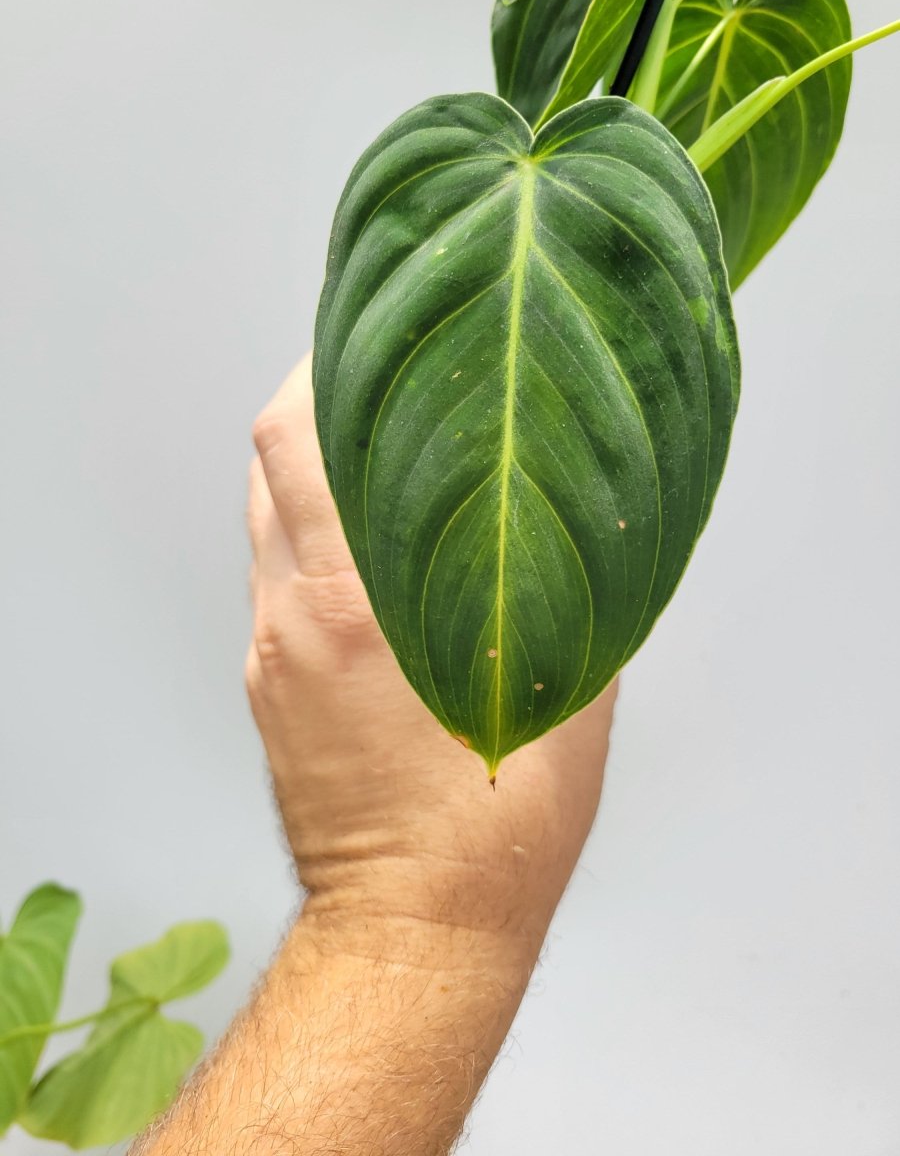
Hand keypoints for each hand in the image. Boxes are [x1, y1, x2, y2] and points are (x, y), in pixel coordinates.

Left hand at [246, 355, 617, 964]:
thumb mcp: (570, 693)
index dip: (322, 370)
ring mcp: (269, 649)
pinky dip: (304, 538)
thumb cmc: (498, 824)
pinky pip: (271, 577)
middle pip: (265, 463)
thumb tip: (577, 521)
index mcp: (365, 601)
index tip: (369, 336)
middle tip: (379, 386)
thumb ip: (567, 589)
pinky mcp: (263, 682)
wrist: (416, 923)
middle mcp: (297, 612)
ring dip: (307, 475)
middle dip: (312, 406)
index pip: (300, 440)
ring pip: (264, 517)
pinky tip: (365, 553)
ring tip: (377, 465)